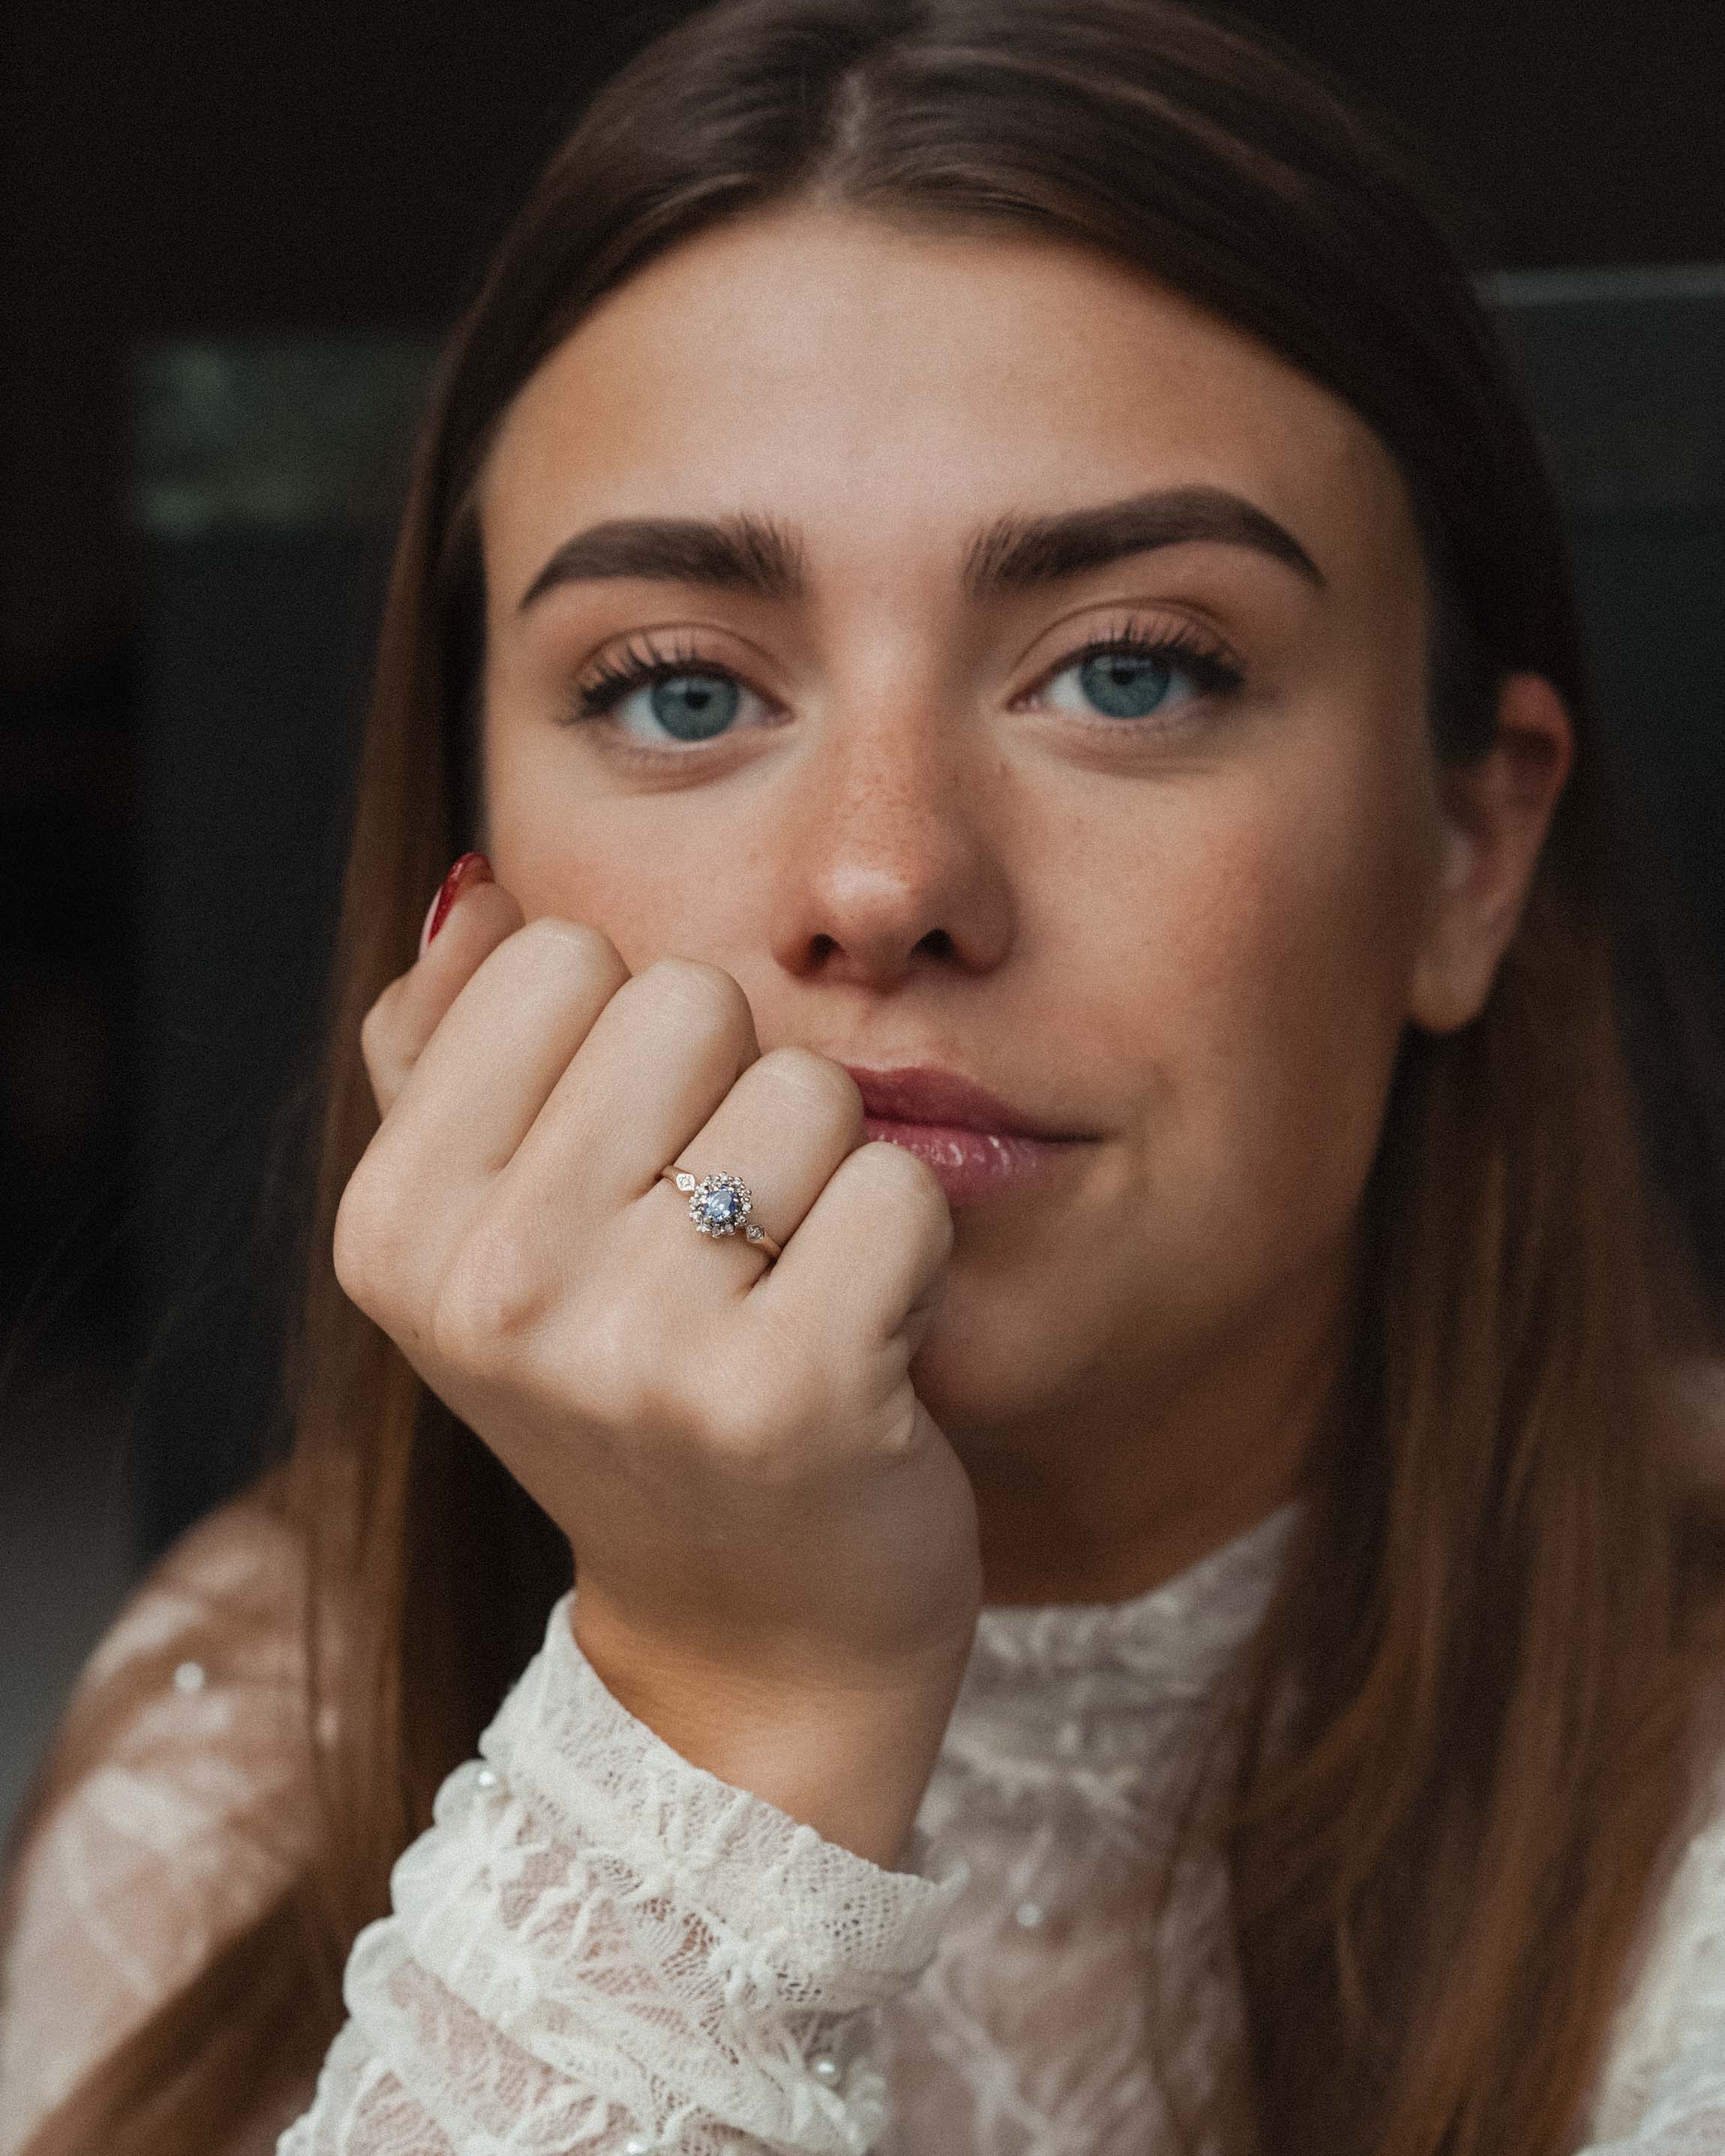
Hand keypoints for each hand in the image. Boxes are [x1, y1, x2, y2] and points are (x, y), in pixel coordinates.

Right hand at [335, 867, 982, 1864]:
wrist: (748, 1636)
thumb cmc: (632, 1396)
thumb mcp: (493, 1238)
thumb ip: (452, 1050)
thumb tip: (474, 888)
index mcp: (396, 1225)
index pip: (564, 955)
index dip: (634, 1047)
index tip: (630, 1176)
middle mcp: (492, 1288)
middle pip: (692, 1001)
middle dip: (736, 1099)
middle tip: (723, 1243)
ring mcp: (638, 1351)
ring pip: (811, 1089)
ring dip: (829, 1182)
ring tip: (785, 1296)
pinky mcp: (792, 1399)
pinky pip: (902, 1192)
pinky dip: (907, 1258)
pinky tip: (861, 1348)